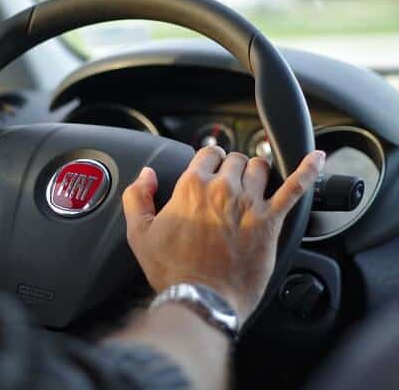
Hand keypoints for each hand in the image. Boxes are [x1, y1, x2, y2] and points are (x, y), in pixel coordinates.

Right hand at [122, 147, 324, 323]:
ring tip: (253, 182)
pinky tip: (316, 159)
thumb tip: (145, 175)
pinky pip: (295, 189)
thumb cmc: (172, 270)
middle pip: (235, 159)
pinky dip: (308, 171)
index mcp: (191, 186)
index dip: (208, 160)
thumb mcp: (140, 233)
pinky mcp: (270, 222)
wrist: (202, 300)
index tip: (209, 170)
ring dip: (256, 171)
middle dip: (232, 167)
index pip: (207, 153)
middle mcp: (222, 189)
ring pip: (260, 167)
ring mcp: (250, 203)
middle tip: (228, 184)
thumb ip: (137, 197)